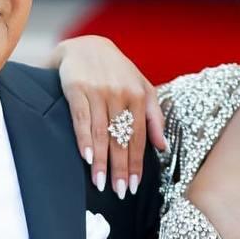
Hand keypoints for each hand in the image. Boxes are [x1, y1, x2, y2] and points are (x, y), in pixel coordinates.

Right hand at [53, 36, 165, 197]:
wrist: (86, 46)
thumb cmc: (117, 72)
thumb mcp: (142, 87)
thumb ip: (154, 117)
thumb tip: (162, 147)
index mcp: (138, 96)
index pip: (138, 137)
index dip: (136, 164)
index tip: (135, 187)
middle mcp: (120, 94)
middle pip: (121, 139)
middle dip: (120, 168)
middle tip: (120, 192)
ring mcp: (98, 92)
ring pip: (102, 133)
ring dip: (101, 161)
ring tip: (100, 183)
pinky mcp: (77, 89)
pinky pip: (81, 119)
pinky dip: (84, 140)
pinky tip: (86, 158)